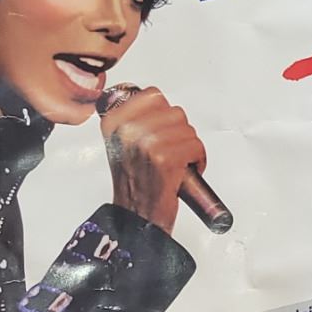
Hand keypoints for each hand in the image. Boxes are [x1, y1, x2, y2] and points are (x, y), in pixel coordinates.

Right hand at [100, 86, 205, 234]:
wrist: (137, 216)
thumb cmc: (135, 180)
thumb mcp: (122, 142)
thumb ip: (135, 116)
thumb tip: (157, 99)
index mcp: (113, 121)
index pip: (154, 95)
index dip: (164, 114)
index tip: (160, 131)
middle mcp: (127, 130)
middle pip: (174, 111)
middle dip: (179, 133)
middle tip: (169, 152)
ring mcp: (146, 143)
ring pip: (188, 129)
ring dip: (189, 147)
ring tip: (175, 163)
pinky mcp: (165, 159)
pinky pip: (196, 146)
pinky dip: (198, 160)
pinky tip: (184, 171)